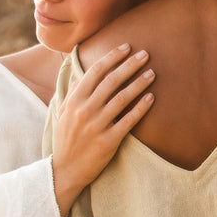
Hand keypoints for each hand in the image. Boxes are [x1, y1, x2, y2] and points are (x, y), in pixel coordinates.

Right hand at [52, 44, 154, 216]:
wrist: (65, 170)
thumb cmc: (66, 139)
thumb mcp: (64, 113)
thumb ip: (73, 93)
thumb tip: (82, 74)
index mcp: (74, 100)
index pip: (95, 71)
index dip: (112, 56)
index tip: (126, 47)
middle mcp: (84, 110)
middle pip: (111, 81)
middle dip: (130, 65)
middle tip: (145, 54)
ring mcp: (96, 126)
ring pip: (122, 98)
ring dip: (139, 83)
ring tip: (152, 73)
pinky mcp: (108, 141)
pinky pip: (128, 121)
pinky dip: (141, 108)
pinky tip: (151, 98)